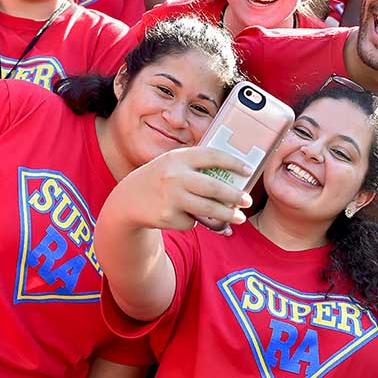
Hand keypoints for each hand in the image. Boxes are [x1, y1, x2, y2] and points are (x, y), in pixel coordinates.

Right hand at [120, 147, 251, 232]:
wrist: (129, 199)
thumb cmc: (160, 179)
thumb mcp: (174, 164)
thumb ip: (197, 166)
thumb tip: (233, 176)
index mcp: (179, 157)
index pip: (211, 156)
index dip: (233, 162)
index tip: (248, 170)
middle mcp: (175, 176)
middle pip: (213, 187)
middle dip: (234, 196)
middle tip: (248, 201)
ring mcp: (171, 197)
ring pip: (208, 209)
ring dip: (227, 215)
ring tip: (239, 217)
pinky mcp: (168, 217)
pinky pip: (192, 221)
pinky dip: (195, 220)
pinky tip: (185, 215)